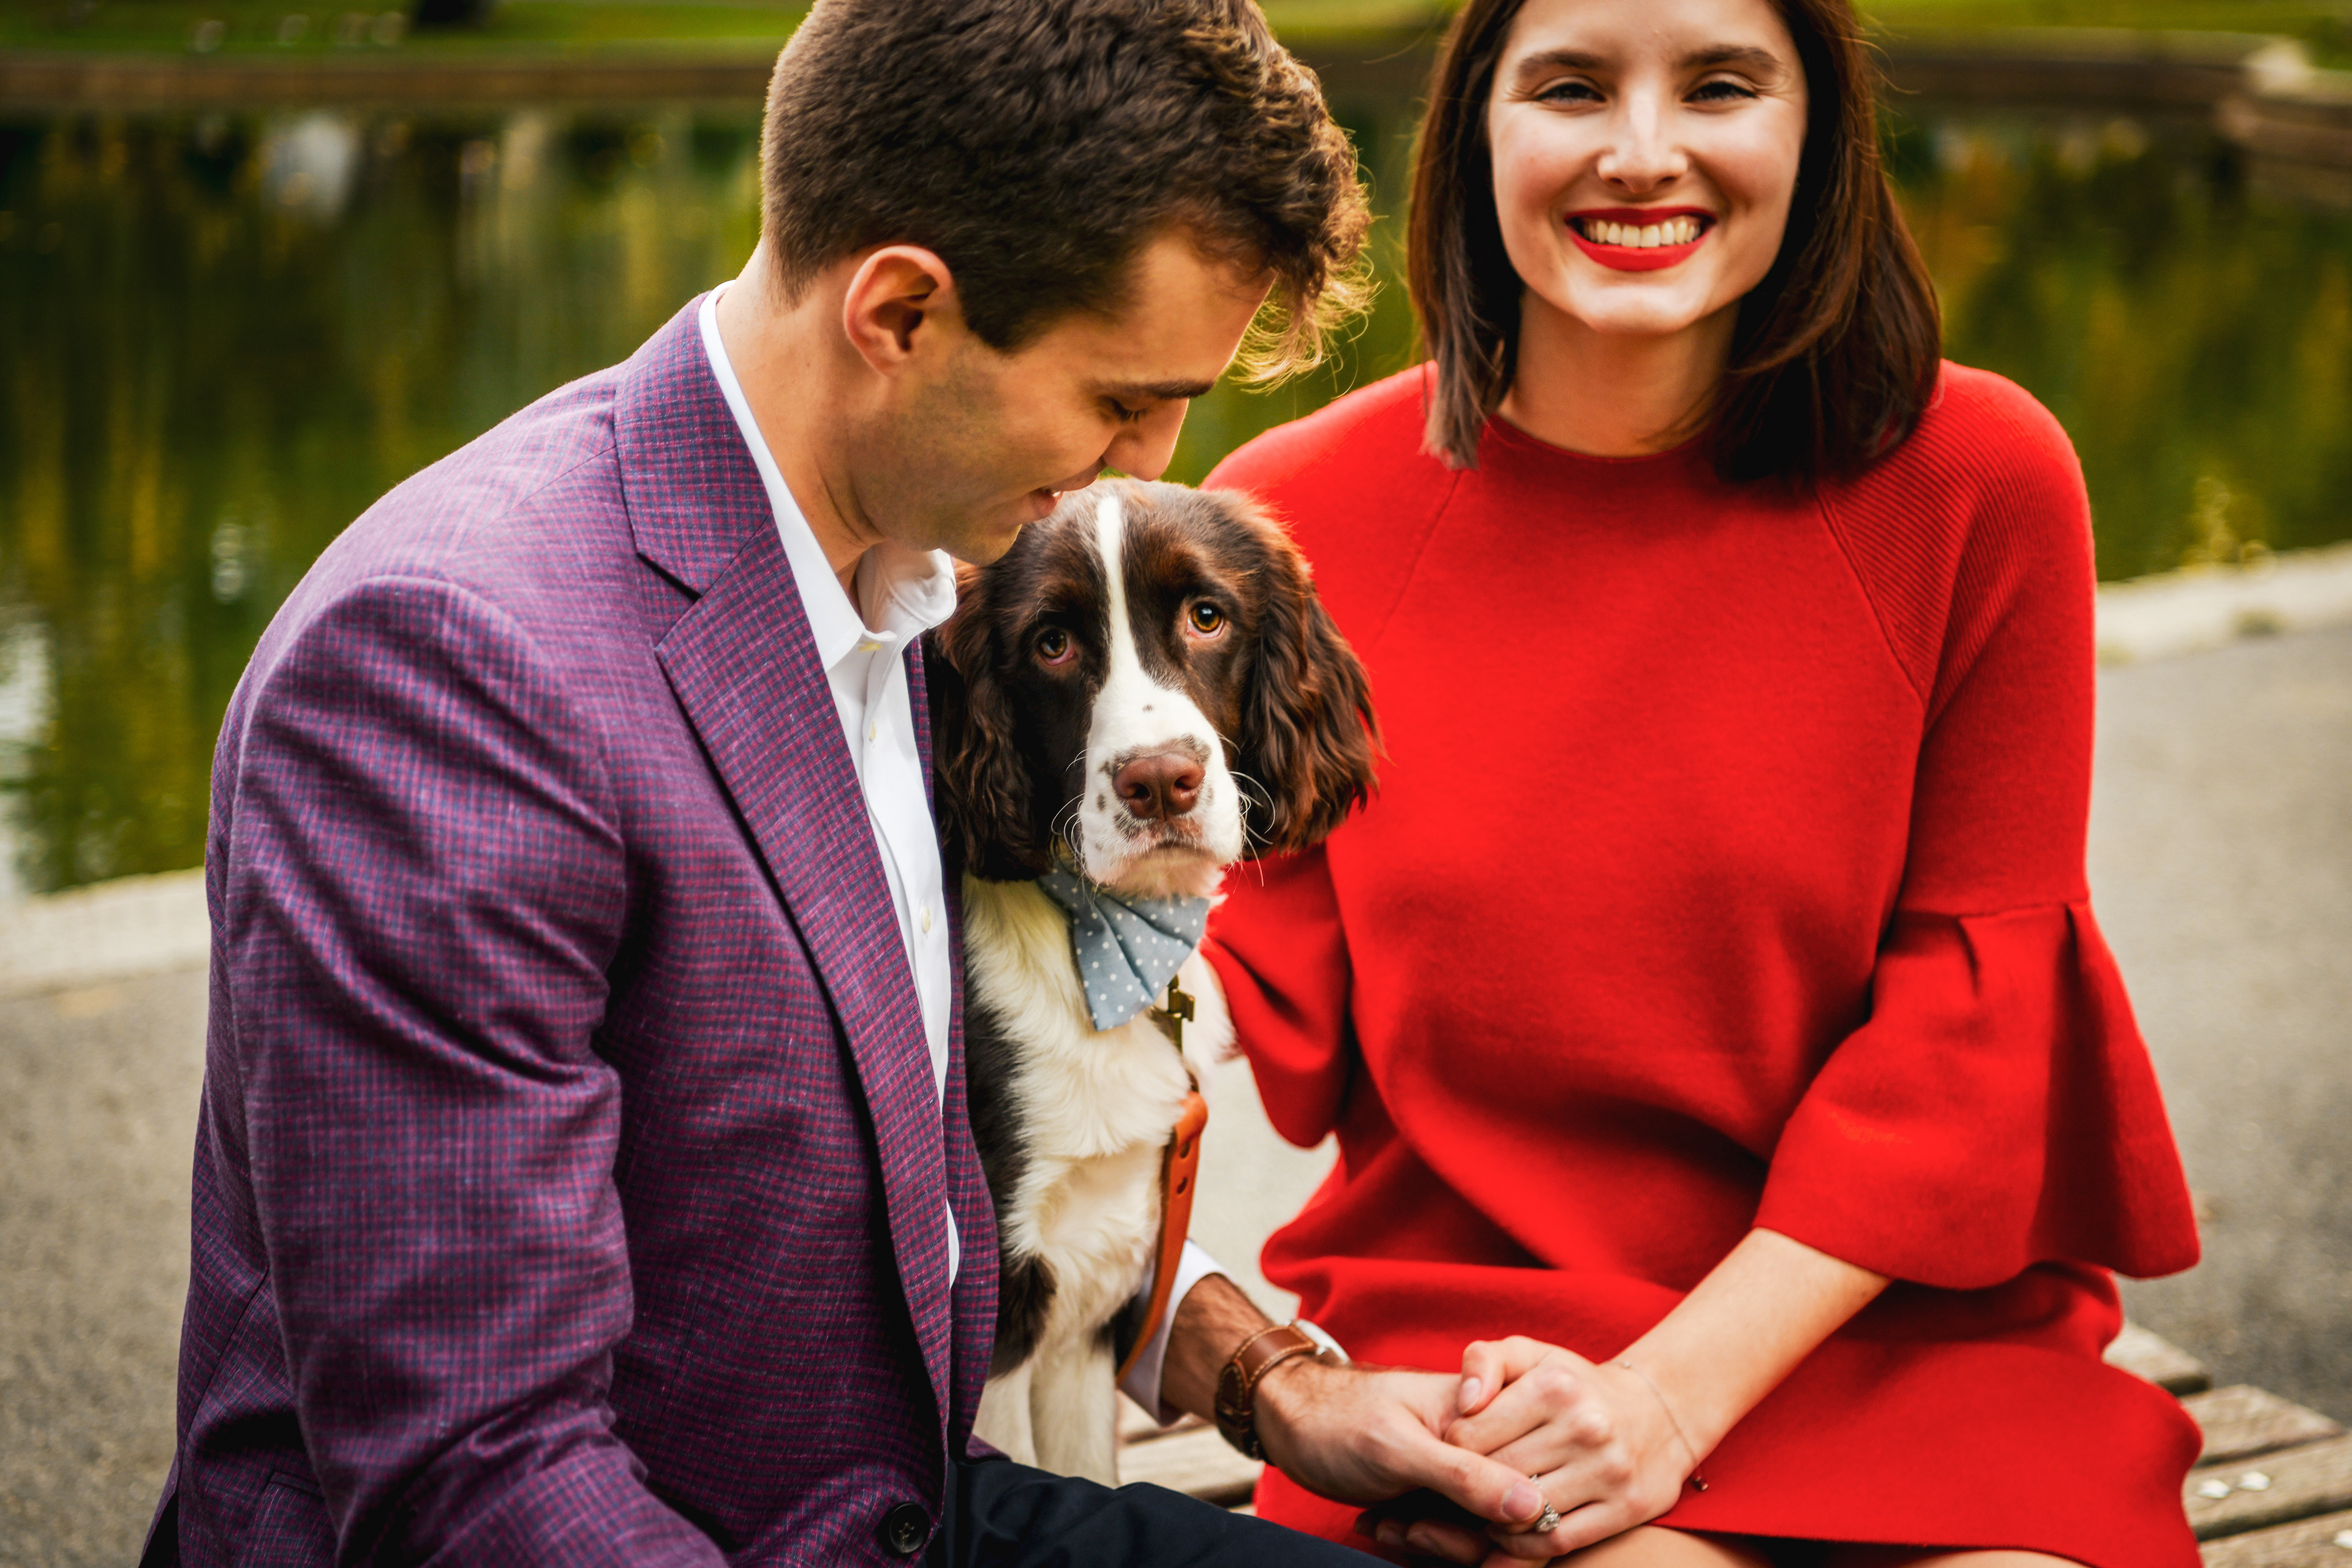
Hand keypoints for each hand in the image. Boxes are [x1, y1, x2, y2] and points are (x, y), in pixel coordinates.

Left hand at [1253, 1357, 1552, 1532]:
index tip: (1440, 1525)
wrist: (1291, 1421)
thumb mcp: (1398, 1447)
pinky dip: (1417, 1539)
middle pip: (1507, 1518)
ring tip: (1385, 1523)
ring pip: (1479, 1534)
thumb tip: (1532, 1506)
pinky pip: (1453, 1535)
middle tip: (1406, 1526)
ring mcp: (1463, 1472)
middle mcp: (1485, 1445)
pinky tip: (1378, 1524)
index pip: (1527, 1484)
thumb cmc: (1339, 1417)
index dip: (1496, 1521)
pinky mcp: (1442, 1495)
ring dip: (1431, 1540)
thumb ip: (1465, 1474)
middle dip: (1456, 1537)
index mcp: (1490, 1413)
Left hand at [1396, 1337, 1697, 1564]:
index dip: (1450, 1449)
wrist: (1658, 1412)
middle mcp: (1585, 1425)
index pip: (1469, 1435)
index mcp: (1554, 1385)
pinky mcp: (1627, 1507)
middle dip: (1469, 1486)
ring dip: (1494, 1520)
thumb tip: (1465, 1403)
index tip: (1452, 1453)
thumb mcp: (1529, 1355)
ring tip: (1484, 1509)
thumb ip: (1483, 1361)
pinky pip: (1557, 1541)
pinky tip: (1511, 1533)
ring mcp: (1610, 1469)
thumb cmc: (1573, 1384)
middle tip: (1462, 1488)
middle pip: (1495, 1475)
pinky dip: (1524, 1546)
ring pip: (1523, 1513)